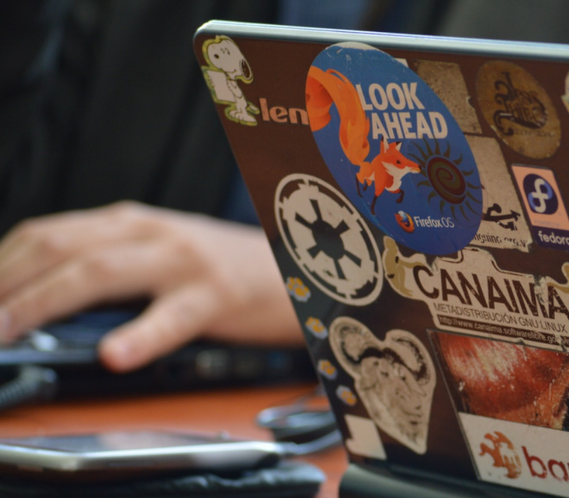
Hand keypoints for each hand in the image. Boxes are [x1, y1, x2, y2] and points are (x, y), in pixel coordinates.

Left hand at [0, 202, 302, 372]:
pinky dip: (139, 337)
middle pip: (59, 247)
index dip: (0, 264)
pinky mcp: (216, 295)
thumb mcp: (159, 250)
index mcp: (130, 221)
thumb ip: (107, 261)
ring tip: (6, 330)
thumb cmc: (223, 267)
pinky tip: (116, 355)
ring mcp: (182, 261)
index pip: (46, 232)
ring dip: (41, 302)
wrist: (294, 266)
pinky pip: (172, 316)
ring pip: (98, 271)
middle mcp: (150, 233)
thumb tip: (36, 297)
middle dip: (5, 283)